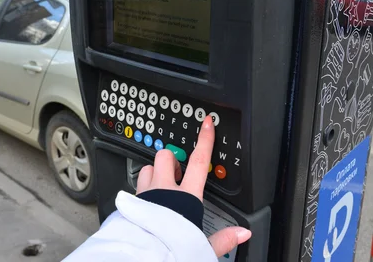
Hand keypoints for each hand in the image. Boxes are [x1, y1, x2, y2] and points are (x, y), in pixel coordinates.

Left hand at [136, 116, 251, 256]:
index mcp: (185, 197)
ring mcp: (144, 195)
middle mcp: (163, 191)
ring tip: (160, 187)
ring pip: (147, 168)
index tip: (206, 124)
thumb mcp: (202, 247)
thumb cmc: (171, 251)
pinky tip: (145, 204)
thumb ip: (222, 239)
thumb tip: (242, 234)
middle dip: (171, 158)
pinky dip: (140, 192)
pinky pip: (134, 189)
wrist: (143, 260)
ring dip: (153, 173)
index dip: (205, 140)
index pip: (199, 161)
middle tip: (177, 172)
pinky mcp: (130, 205)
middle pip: (166, 156)